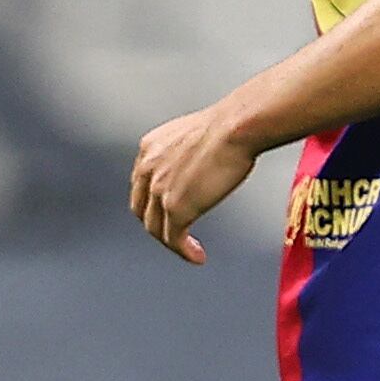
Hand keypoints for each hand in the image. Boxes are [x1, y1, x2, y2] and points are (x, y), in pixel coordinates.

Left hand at [130, 110, 258, 264]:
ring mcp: (159, 190)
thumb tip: (205, 162)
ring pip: (155, 227)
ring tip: (188, 249)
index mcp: (150, 148)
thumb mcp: (197, 133)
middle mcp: (148, 168)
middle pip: (142, 209)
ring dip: (171, 241)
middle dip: (157, 223)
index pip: (141, 183)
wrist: (238, 127)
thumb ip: (188, 150)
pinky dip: (183, 251)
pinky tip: (197, 256)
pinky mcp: (176, 208)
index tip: (166, 209)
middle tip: (174, 232)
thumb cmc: (233, 124)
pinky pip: (174, 239)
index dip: (152, 200)